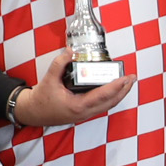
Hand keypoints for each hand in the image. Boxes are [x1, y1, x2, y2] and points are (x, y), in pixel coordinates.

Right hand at [12, 50, 132, 129]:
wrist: (33, 113)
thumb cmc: (41, 100)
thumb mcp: (49, 79)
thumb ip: (60, 63)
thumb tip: (71, 51)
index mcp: (77, 106)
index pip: (102, 96)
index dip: (116, 86)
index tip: (126, 78)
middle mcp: (84, 112)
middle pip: (111, 102)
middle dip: (124, 90)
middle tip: (132, 77)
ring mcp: (85, 114)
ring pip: (108, 105)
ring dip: (119, 94)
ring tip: (128, 82)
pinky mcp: (84, 112)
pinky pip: (102, 105)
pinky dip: (111, 96)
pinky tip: (115, 88)